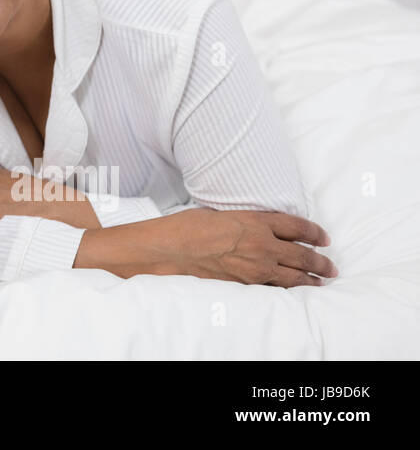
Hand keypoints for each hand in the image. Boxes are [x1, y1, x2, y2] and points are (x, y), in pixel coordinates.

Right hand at [126, 207, 336, 286]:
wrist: (173, 249)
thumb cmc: (189, 226)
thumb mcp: (221, 213)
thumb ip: (244, 221)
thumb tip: (253, 227)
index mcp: (256, 221)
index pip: (297, 226)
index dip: (315, 232)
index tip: (324, 237)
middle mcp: (263, 244)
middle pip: (302, 254)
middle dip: (321, 261)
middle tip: (331, 266)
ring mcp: (256, 266)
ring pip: (294, 275)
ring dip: (312, 279)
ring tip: (322, 281)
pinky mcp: (246, 283)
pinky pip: (276, 288)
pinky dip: (289, 289)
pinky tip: (296, 291)